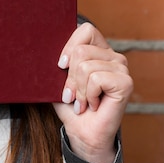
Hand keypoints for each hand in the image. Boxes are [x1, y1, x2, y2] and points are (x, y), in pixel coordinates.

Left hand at [53, 22, 131, 162]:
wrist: (82, 133)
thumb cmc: (70, 105)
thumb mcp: (59, 79)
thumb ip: (58, 62)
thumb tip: (38, 47)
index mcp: (99, 50)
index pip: (86, 30)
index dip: (69, 46)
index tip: (60, 66)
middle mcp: (113, 56)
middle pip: (81, 50)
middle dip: (70, 77)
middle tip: (72, 94)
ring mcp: (122, 68)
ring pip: (85, 65)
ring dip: (78, 89)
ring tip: (82, 101)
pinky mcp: (125, 83)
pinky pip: (96, 78)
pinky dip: (88, 95)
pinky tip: (93, 105)